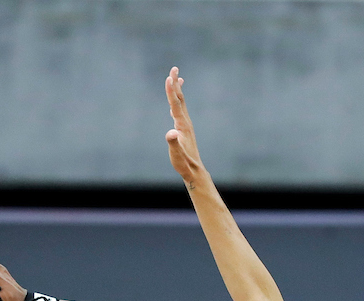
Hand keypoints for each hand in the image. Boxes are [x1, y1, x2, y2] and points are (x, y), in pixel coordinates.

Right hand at [165, 67, 204, 186]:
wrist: (194, 170)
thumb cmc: (183, 163)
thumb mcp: (176, 155)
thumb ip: (173, 143)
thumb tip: (170, 133)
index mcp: (182, 125)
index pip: (175, 104)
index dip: (171, 91)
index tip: (169, 77)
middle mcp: (185, 121)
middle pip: (180, 98)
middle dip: (176, 83)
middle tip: (174, 68)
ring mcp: (186, 124)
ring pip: (181, 102)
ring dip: (178, 89)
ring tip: (177, 76)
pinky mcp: (185, 128)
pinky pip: (181, 109)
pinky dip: (178, 100)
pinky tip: (176, 100)